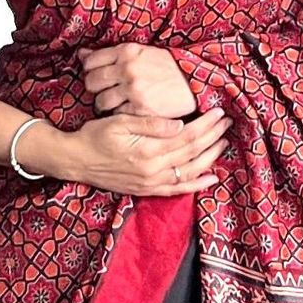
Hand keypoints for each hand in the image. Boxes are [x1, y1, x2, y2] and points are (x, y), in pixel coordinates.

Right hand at [59, 107, 229, 196]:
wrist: (76, 160)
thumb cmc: (95, 136)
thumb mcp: (120, 122)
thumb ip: (150, 124)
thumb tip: (180, 124)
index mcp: (148, 149)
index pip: (186, 136)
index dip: (205, 125)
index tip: (219, 113)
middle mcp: (153, 169)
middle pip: (192, 152)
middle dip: (212, 137)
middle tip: (226, 123)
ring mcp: (151, 182)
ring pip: (189, 171)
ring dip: (210, 157)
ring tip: (223, 143)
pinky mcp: (147, 189)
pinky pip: (177, 190)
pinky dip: (196, 185)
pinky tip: (211, 178)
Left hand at [77, 43, 196, 117]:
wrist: (196, 82)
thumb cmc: (168, 67)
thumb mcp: (142, 52)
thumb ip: (112, 54)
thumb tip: (81, 54)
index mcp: (127, 52)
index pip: (91, 61)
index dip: (91, 71)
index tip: (99, 76)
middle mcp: (128, 69)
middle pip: (92, 82)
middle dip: (95, 89)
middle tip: (105, 92)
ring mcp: (134, 90)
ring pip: (101, 102)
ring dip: (105, 105)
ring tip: (116, 104)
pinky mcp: (141, 109)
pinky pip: (117, 114)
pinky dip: (120, 115)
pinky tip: (129, 111)